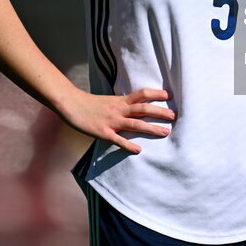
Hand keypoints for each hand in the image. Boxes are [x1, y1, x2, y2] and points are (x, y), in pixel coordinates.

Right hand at [59, 87, 174, 153]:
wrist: (71, 104)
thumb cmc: (88, 103)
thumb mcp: (108, 101)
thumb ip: (121, 104)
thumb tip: (133, 107)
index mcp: (120, 101)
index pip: (142, 94)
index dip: (156, 94)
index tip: (169, 96)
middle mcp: (119, 109)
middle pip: (143, 109)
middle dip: (160, 112)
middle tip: (174, 116)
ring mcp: (112, 121)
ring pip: (136, 124)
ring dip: (152, 128)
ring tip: (166, 132)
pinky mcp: (103, 132)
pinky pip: (118, 140)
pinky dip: (129, 145)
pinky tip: (139, 150)